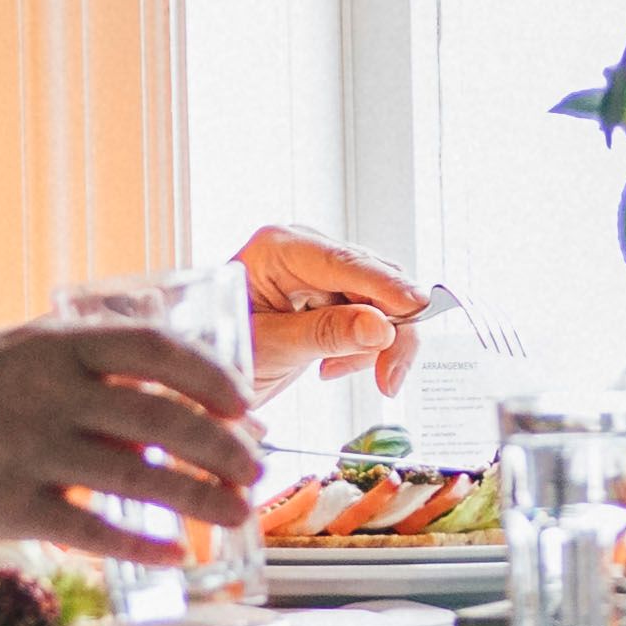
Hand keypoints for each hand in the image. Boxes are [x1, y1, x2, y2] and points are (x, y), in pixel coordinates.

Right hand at [0, 308, 259, 564]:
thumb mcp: (6, 357)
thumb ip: (76, 372)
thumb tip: (160, 405)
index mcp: (47, 341)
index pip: (156, 348)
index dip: (212, 376)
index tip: (245, 400)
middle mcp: (42, 391)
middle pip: (164, 416)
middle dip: (224, 445)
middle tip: (255, 465)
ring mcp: (24, 450)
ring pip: (141, 477)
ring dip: (202, 497)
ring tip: (236, 511)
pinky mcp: (4, 508)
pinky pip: (94, 531)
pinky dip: (144, 545)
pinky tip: (176, 554)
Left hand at [239, 221, 434, 385]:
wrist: (207, 373)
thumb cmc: (220, 351)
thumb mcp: (270, 347)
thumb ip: (326, 334)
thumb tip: (381, 328)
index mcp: (279, 247)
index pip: (345, 261)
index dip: (386, 286)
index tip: (417, 308)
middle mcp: (306, 249)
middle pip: (375, 279)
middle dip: (388, 329)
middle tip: (387, 378)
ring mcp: (321, 271)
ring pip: (381, 301)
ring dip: (373, 344)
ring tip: (333, 369)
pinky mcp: (332, 295)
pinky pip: (371, 317)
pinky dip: (362, 348)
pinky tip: (331, 365)